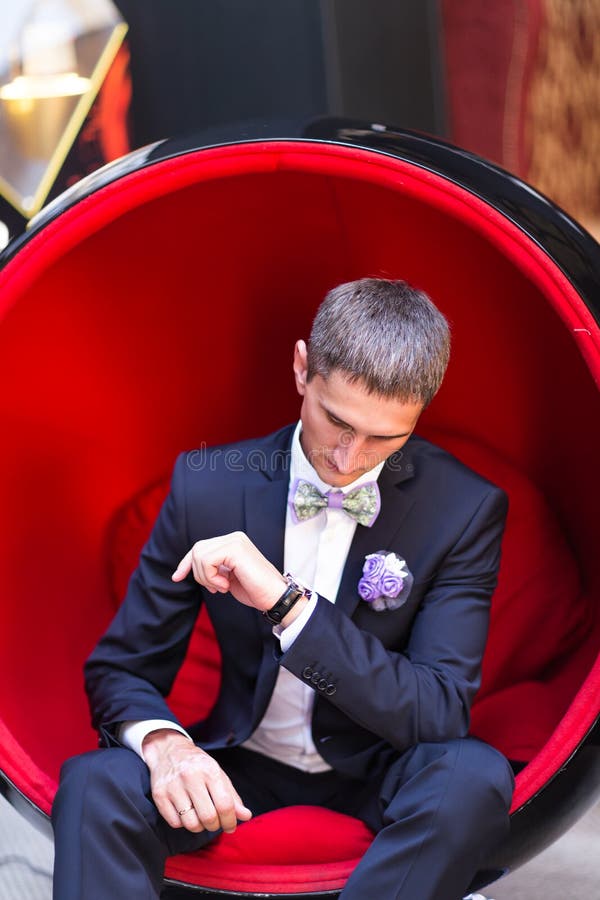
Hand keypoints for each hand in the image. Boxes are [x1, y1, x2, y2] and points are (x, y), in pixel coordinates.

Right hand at [142, 729, 251, 833]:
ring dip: (199, 827)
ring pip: (191, 824)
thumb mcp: (218, 774)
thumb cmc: (198, 765)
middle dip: (215, 826)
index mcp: (209, 770)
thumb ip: (232, 796)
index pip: (224, 804)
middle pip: (208, 817)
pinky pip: (175, 823)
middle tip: (215, 822)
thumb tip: (246, 816)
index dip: (230, 821)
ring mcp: (173, 786)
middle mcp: (190, 777)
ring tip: (200, 817)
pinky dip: (183, 823)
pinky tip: (185, 812)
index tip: (231, 827)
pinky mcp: (159, 795)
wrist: (168, 750)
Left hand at [172, 531, 286, 612]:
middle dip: (197, 573)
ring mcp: (235, 541)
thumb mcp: (228, 576)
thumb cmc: (255, 590)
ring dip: (206, 578)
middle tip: (215, 588)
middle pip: (197, 550)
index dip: (186, 563)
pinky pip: (207, 561)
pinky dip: (211, 578)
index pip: (200, 547)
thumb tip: (192, 565)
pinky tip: (226, 585)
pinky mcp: (235, 549)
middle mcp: (233, 537)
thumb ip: (214, 567)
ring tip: (223, 587)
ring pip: (199, 556)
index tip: (176, 577)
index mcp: (232, 542)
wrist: (274, 597)